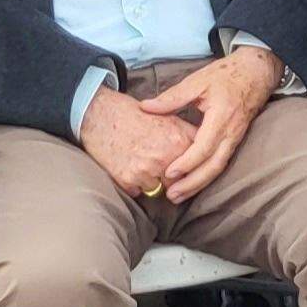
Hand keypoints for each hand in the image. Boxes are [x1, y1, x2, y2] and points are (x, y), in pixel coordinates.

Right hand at [79, 87, 201, 197]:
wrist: (100, 114)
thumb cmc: (133, 114)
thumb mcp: (168, 118)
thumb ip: (189, 135)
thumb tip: (206, 149)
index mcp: (179, 140)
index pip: (197, 167)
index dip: (193, 169)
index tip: (188, 171)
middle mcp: (166, 157)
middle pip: (179, 182)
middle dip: (173, 179)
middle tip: (160, 168)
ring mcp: (147, 170)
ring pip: (159, 190)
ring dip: (153, 182)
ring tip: (142, 164)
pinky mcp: (128, 180)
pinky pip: (138, 192)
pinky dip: (135, 185)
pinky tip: (129, 167)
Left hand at [138, 47, 284, 194]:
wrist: (257, 72)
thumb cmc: (228, 74)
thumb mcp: (198, 81)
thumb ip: (172, 97)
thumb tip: (145, 107)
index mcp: (222, 117)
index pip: (204, 147)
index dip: (187, 163)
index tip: (169, 173)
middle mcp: (231, 132)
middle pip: (214, 166)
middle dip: (193, 183)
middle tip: (172, 196)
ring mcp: (236, 138)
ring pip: (219, 168)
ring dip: (200, 184)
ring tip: (180, 195)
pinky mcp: (236, 140)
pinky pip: (222, 162)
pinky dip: (207, 175)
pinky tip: (194, 182)